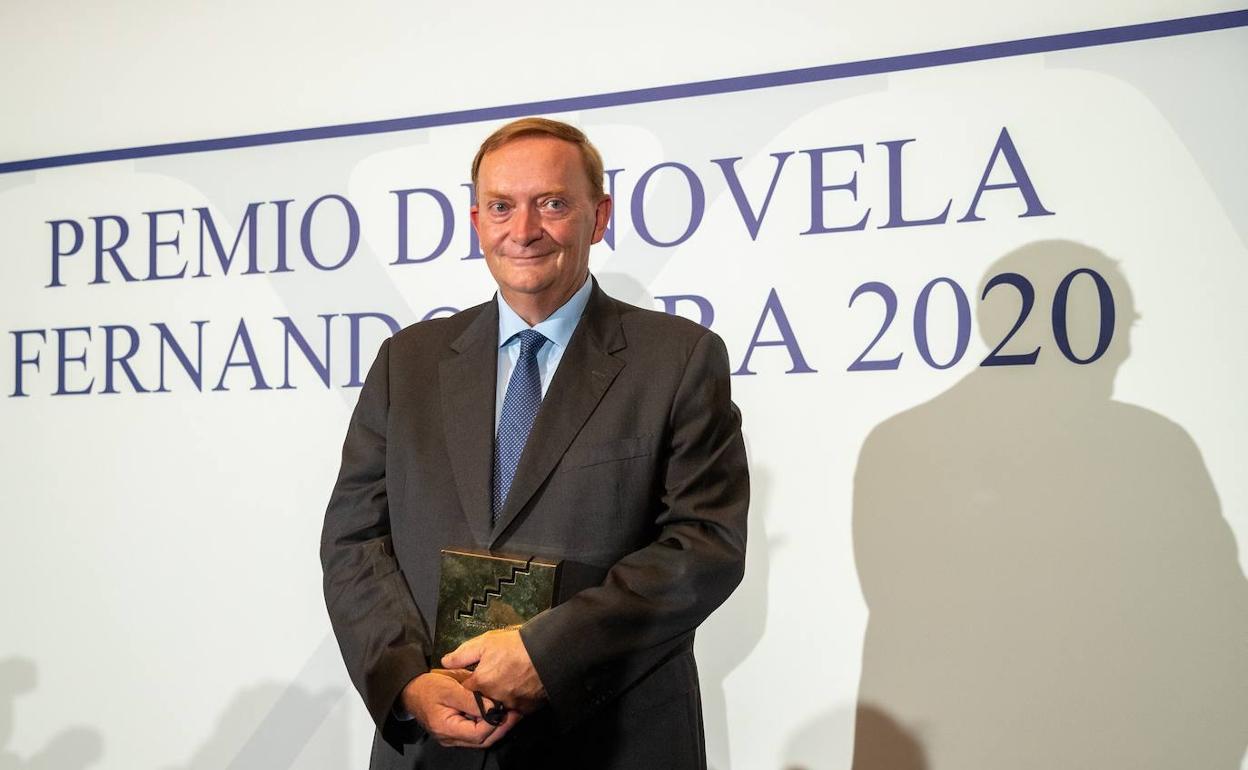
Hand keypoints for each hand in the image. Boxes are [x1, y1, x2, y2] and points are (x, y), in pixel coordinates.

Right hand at [399, 669, 520, 747]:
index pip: (478, 734)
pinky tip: (496, 714)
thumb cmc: (428, 687)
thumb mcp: (450, 689)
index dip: (495, 724)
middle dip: (501, 728)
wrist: (410, 690)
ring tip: (510, 713)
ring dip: (497, 727)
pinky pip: (475, 733)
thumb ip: (471, 700)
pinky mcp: (456, 731)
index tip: (507, 710)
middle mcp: (451, 738)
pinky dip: (488, 725)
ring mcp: (453, 737)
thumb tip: (493, 708)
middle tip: (516, 713)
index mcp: (447, 729)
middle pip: (482, 741)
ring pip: (481, 739)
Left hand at [443, 627, 546, 713]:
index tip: (472, 679)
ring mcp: (511, 706)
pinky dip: (516, 702)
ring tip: (507, 683)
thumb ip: (462, 654)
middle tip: (492, 680)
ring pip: (500, 707)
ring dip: (500, 699)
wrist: (548, 652)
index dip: (468, 686)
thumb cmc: (515, 645)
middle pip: (482, 702)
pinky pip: (517, 709)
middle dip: (483, 695)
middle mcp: (494, 699)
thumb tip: (445, 662)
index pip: (465, 692)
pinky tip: (519, 689)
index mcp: (481, 683)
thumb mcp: (485, 642)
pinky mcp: (527, 709)